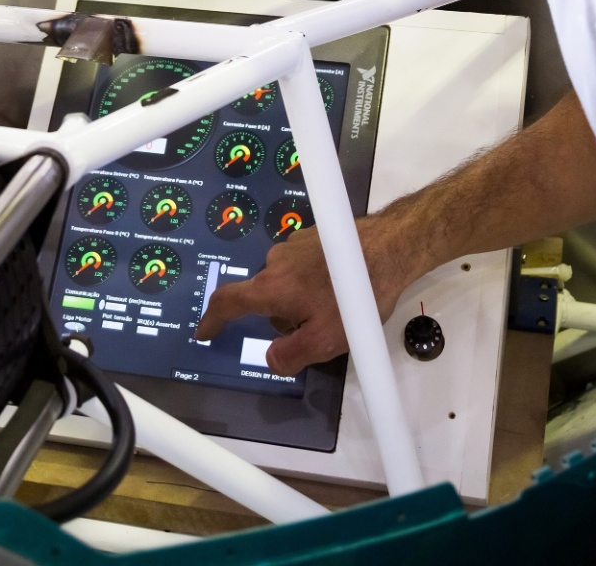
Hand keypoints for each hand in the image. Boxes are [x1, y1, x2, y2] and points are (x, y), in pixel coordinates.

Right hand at [193, 213, 424, 375]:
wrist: (391, 247)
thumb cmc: (355, 296)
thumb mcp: (325, 341)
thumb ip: (291, 356)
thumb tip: (271, 358)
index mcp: (271, 287)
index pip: (227, 302)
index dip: (212, 320)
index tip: (204, 332)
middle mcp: (274, 261)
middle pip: (263, 296)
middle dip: (281, 317)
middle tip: (315, 330)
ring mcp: (293, 245)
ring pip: (284, 282)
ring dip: (299, 298)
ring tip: (336, 307)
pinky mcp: (313, 236)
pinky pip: (299, 266)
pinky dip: (311, 281)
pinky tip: (341, 286)